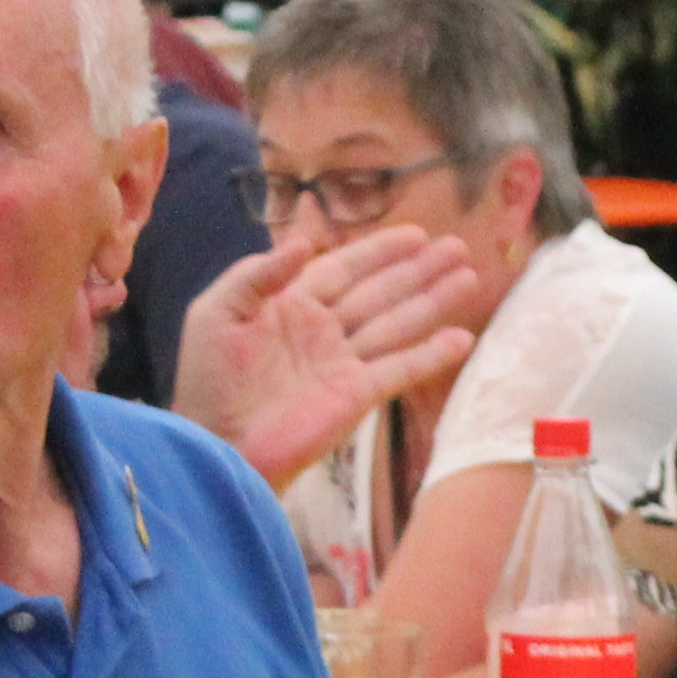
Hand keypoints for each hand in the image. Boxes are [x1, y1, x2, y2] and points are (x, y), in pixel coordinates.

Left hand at [174, 227, 486, 490]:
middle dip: (418, 269)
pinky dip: (431, 355)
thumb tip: (304, 242)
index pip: (344, 267)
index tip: (416, 233)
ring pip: (397, 323)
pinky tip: (461, 338)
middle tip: (457, 247)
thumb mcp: (217, 312)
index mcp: (290, 304)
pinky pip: (400, 370)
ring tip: (468, 278)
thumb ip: (257, 274)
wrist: (217, 444)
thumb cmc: (208, 380)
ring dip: (433, 301)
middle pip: (380, 291)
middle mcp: (324, 330)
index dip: (380, 250)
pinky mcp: (356, 396)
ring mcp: (343, 364)